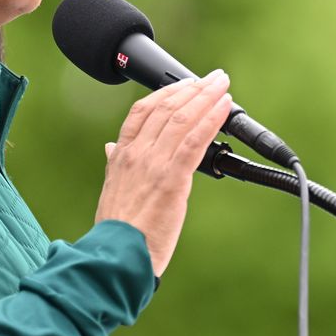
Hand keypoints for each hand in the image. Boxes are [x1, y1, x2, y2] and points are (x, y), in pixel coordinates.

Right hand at [95, 71, 231, 276]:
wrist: (117, 257)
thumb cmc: (118, 231)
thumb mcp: (111, 190)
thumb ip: (116, 164)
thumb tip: (111, 146)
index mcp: (122, 156)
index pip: (142, 112)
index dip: (166, 93)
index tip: (184, 84)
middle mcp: (136, 154)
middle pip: (166, 108)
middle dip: (193, 89)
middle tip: (213, 78)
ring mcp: (153, 164)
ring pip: (183, 119)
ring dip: (206, 97)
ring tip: (223, 85)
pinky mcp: (172, 179)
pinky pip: (195, 140)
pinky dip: (211, 119)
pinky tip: (224, 107)